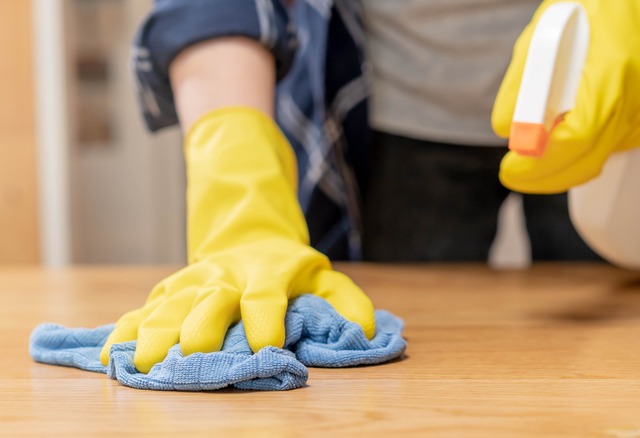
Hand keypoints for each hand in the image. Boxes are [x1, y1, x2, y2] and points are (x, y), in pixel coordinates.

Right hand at [100, 108, 374, 372]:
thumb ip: (348, 302)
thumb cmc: (290, 269)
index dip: (266, 323)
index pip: (267, 298)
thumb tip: (367, 332)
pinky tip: (111, 355)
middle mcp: (227, 276)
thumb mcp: (324, 277)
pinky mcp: (172, 288)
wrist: (249, 236)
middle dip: (202, 327)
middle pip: (211, 300)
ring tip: (143, 363)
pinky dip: (127, 330)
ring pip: (171, 304)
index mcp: (268, 274)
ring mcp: (195, 281)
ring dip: (156, 333)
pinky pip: (145, 307)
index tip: (266, 350)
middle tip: (192, 355)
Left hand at [491, 0, 639, 193]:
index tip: (512, 169)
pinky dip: (590, 142)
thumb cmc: (595, 3)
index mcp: (613, 68)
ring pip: (603, 154)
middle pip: (591, 158)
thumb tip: (506, 127)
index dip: (542, 161)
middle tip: (515, 173)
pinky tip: (574, 121)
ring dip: (568, 158)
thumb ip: (523, 81)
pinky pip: (618, 141)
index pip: (578, 136)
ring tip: (540, 139)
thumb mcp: (544, 31)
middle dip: (547, 174)